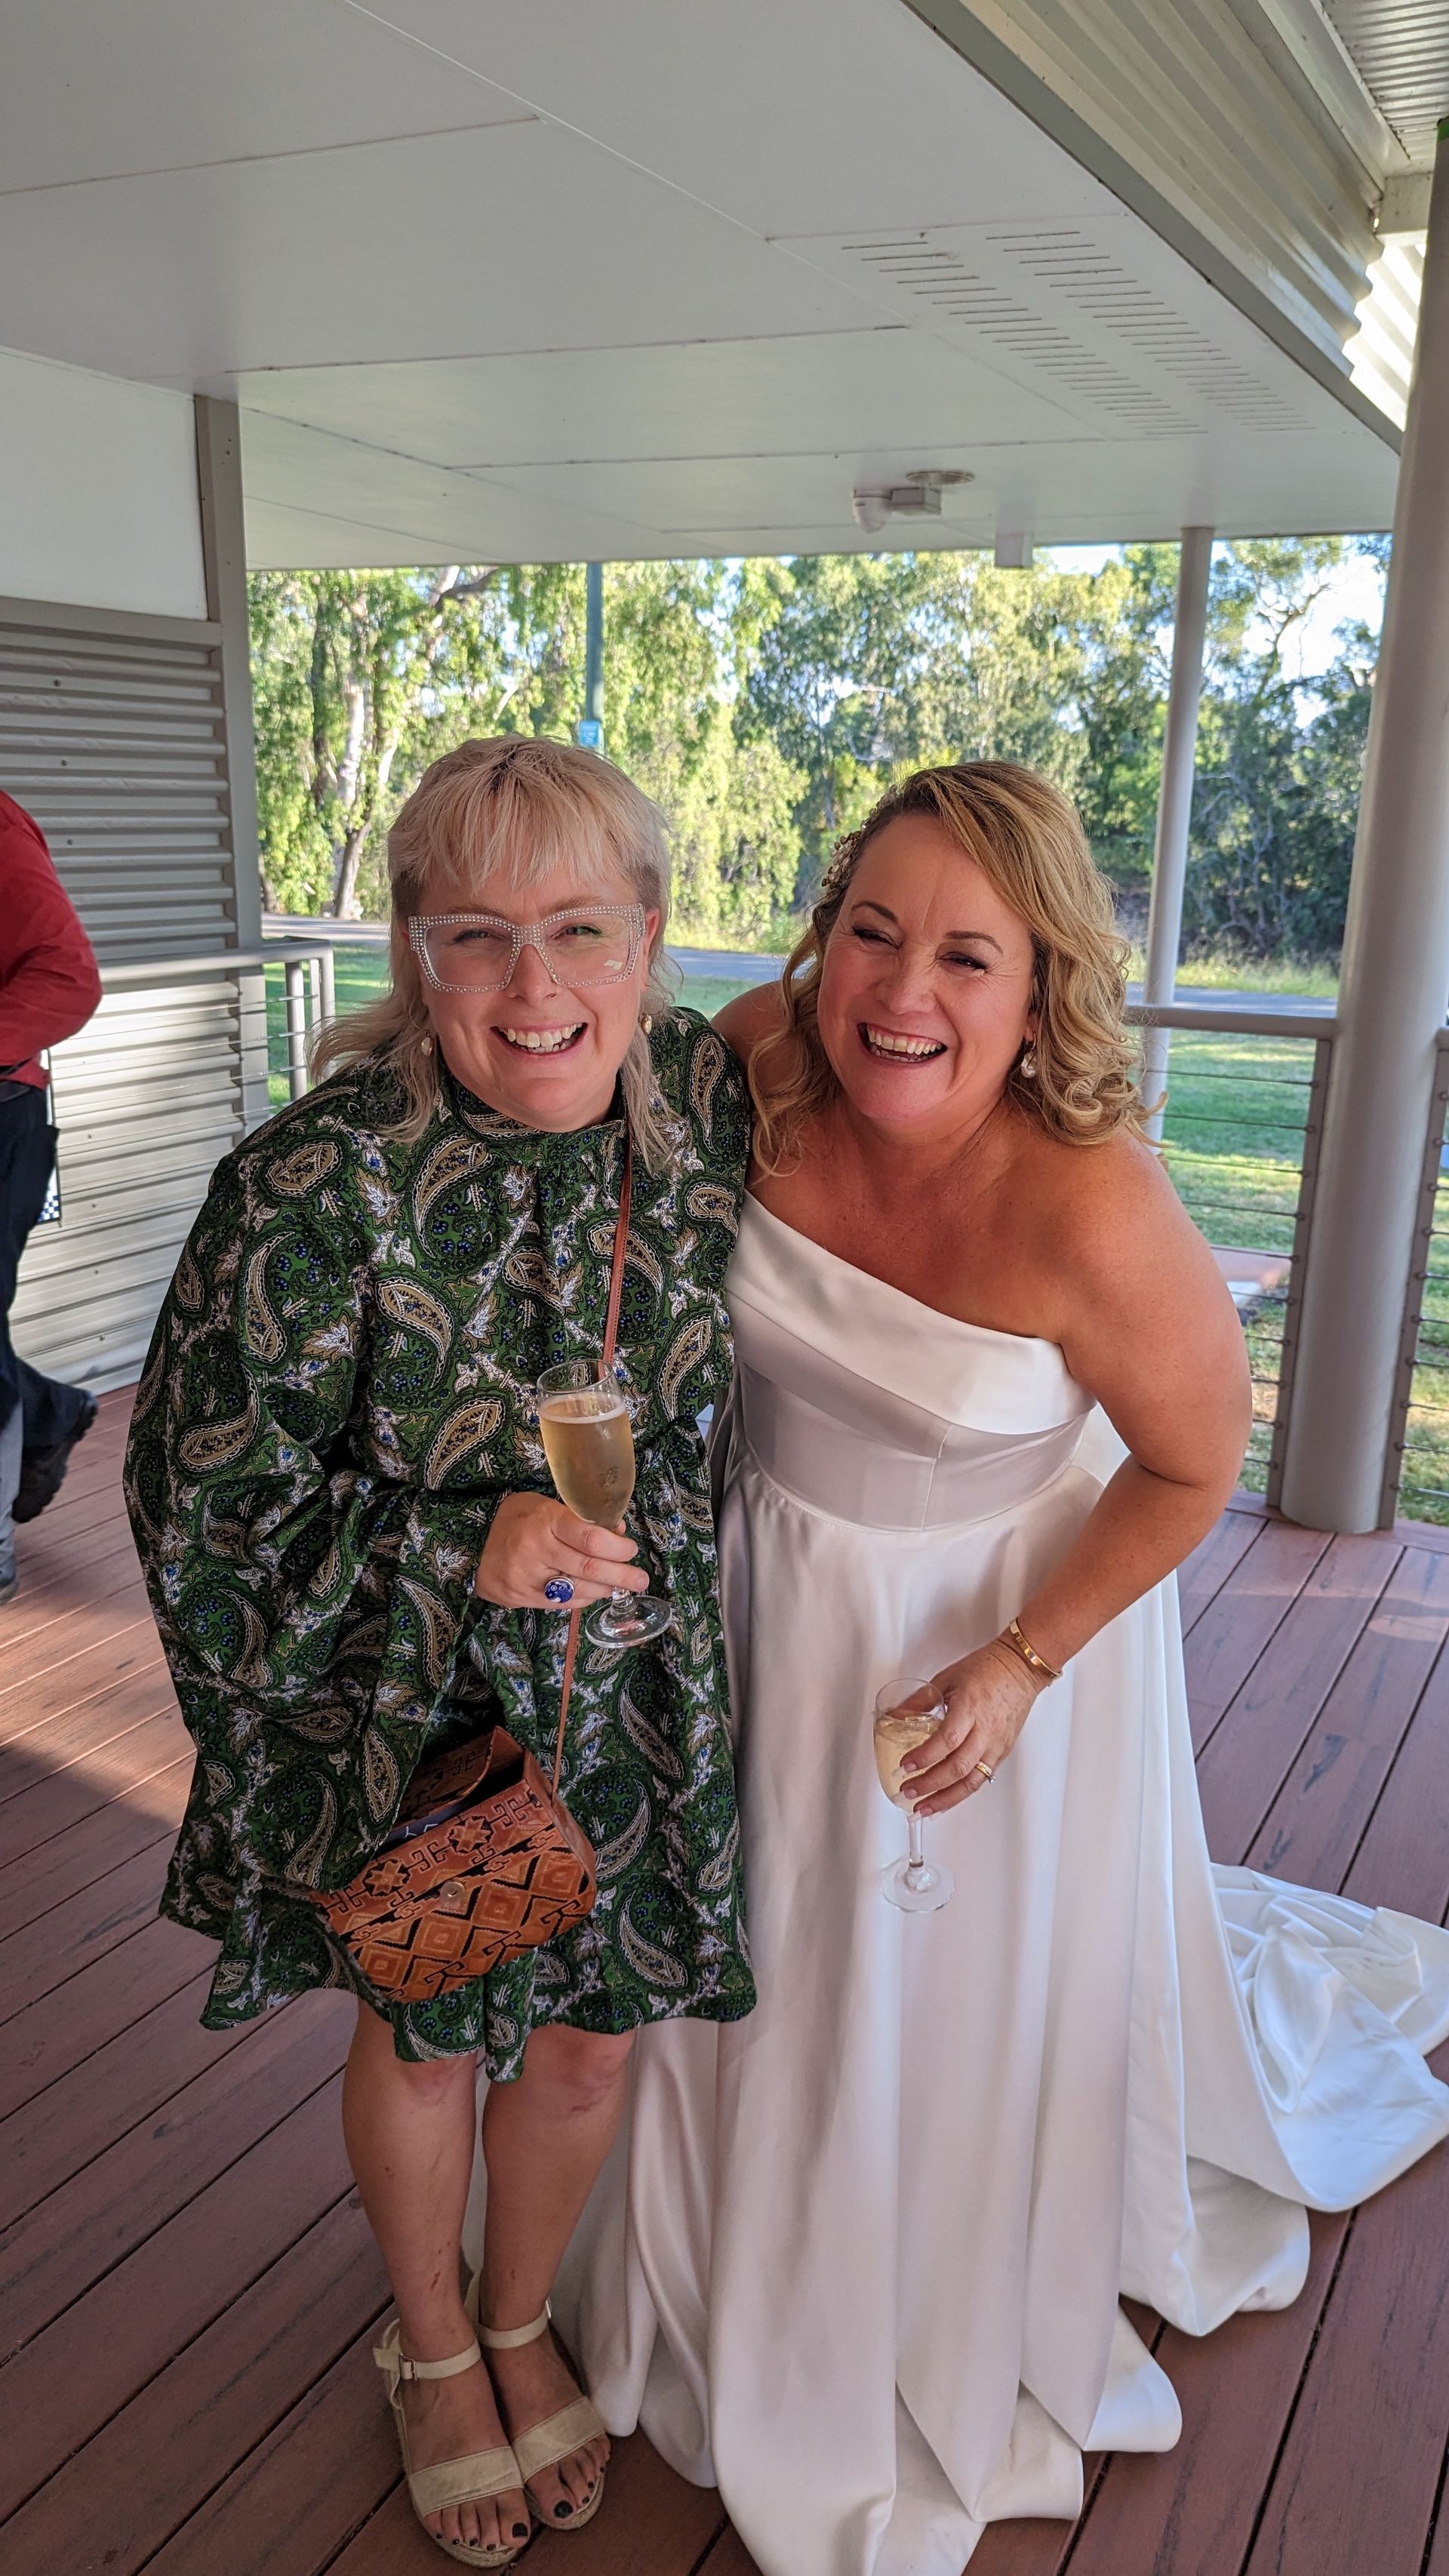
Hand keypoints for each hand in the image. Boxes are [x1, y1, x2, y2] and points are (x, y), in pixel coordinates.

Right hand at [474, 1493, 647, 1610]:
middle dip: (622, 1575)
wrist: (470, 1544)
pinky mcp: (522, 1598)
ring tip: (619, 1585)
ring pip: (578, 1589)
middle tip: (641, 1579)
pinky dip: (583, 1598)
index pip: (590, 1538)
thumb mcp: (543, 1505)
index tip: (630, 1550)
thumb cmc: (514, 1519)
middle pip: (589, 1568)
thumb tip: (617, 1532)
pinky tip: (594, 1592)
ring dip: (605, 1588)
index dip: (618, 1548)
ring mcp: (527, 1578)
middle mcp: (536, 1550)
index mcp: (544, 1520)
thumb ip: (578, 1518)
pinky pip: (562, 1603)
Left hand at [899, 1639, 1045, 1814]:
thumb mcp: (947, 1678)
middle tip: (908, 1791)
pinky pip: (981, 1779)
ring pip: (972, 1781)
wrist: (1021, 1669)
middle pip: (958, 1767)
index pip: (947, 1740)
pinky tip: (945, 1800)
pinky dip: (961, 1794)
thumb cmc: (987, 1670)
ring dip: (945, 1799)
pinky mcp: (1002, 1753)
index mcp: (970, 1707)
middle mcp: (986, 1730)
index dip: (924, 1756)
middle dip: (930, 1784)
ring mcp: (996, 1744)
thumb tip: (895, 1716)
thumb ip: (920, 1701)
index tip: (904, 1766)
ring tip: (924, 1808)